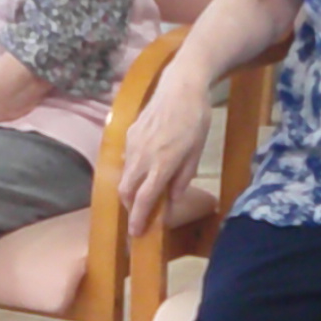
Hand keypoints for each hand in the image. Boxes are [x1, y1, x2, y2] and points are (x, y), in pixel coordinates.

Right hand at [118, 66, 212, 235]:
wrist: (181, 86)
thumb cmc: (195, 120)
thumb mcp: (196, 152)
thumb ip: (182, 178)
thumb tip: (171, 199)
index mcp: (162, 164)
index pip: (144, 199)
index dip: (138, 218)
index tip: (135, 234)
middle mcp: (142, 157)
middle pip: (126, 191)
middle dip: (129, 207)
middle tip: (139, 215)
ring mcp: (133, 144)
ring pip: (124, 176)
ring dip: (130, 189)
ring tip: (142, 193)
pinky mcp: (129, 133)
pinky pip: (126, 159)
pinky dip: (131, 170)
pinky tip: (143, 168)